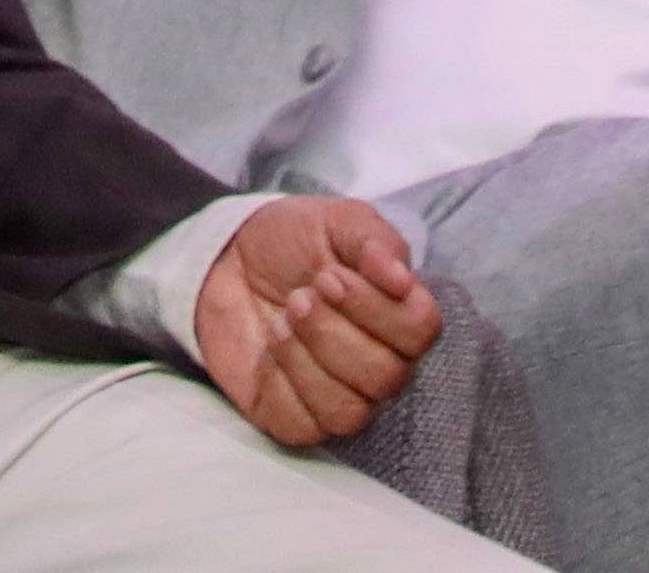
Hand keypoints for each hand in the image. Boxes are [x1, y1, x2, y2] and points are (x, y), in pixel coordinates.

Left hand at [190, 195, 443, 447]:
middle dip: (331, 331)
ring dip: (307, 359)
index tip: (330, 275)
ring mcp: (341, 397)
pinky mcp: (297, 419)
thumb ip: (374, 240)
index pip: (420, 331)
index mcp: (397, 316)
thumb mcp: (335, 221)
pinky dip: (280, 385)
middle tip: (298, 296)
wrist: (228, 260)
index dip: (374, 306)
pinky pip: (303, 427)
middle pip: (386, 376)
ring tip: (281, 321)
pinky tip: (268, 353)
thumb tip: (402, 278)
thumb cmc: (293, 242)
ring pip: (349, 412)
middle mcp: (380, 364)